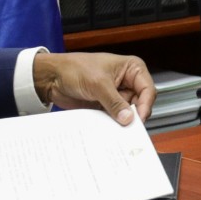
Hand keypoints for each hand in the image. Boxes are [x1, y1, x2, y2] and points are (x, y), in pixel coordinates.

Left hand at [34, 51, 154, 124]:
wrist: (52, 78)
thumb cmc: (75, 68)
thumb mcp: (98, 84)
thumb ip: (114, 102)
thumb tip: (128, 118)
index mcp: (131, 69)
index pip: (147, 89)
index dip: (145, 105)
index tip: (138, 119)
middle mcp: (127, 82)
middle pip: (140, 103)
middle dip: (134, 115)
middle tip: (129, 129)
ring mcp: (117, 95)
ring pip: (128, 113)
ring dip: (123, 121)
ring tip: (119, 131)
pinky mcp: (106, 106)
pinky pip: (115, 118)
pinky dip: (113, 125)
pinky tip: (110, 130)